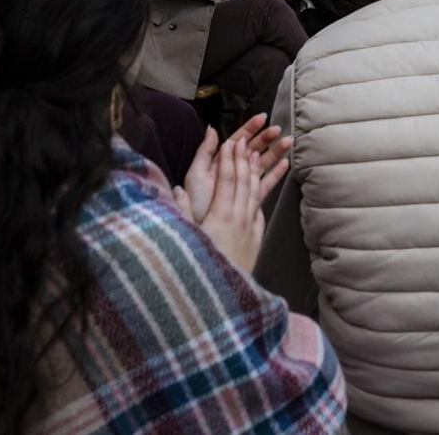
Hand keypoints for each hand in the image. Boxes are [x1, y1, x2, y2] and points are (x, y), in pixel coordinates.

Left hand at [179, 117, 292, 225]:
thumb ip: (205, 152)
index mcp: (218, 165)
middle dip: (265, 139)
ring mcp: (241, 187)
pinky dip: (275, 174)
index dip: (249, 129)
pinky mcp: (249, 201)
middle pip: (251, 151)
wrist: (203, 239)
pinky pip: (264, 184)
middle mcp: (230, 174)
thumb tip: (213, 129)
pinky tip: (286, 164)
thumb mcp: (197, 176)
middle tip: (278, 129)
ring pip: (260, 165)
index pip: (236, 142)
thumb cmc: (197, 206)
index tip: (262, 118)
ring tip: (289, 142)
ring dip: (274, 153)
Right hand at [184, 138, 264, 271]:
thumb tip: (176, 190)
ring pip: (255, 192)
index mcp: (220, 216)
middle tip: (244, 140)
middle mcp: (239, 218)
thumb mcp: (186, 240)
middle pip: (243, 181)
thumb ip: (182, 213)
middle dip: (243, 158)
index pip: (226, 180)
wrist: (224, 299)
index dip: (229, 160)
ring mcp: (250, 227)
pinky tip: (263, 183)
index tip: (230, 142)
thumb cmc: (199, 268)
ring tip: (257, 153)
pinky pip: (260, 208)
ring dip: (256, 171)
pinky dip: (263, 191)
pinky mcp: (256, 237)